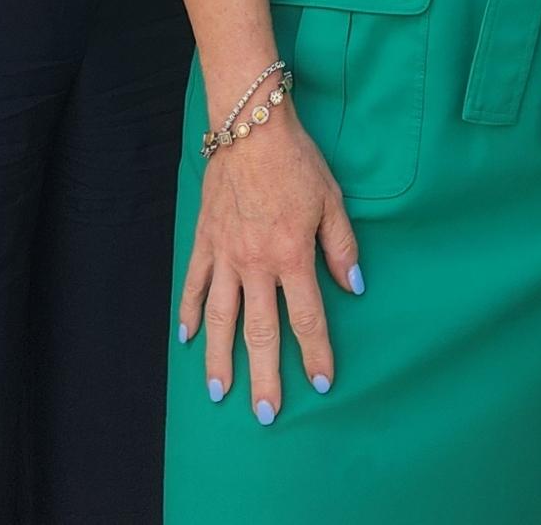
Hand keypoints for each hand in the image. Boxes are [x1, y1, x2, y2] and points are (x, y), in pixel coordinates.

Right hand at [182, 103, 362, 423]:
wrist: (249, 126)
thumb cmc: (296, 161)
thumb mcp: (332, 200)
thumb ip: (341, 247)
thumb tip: (354, 288)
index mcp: (291, 255)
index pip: (306, 317)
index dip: (314, 353)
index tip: (320, 383)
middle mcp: (255, 263)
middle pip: (259, 331)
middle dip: (263, 376)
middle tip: (265, 414)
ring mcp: (225, 254)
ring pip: (221, 318)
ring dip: (220, 358)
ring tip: (219, 393)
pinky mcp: (205, 241)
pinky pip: (195, 284)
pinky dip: (189, 313)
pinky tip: (187, 340)